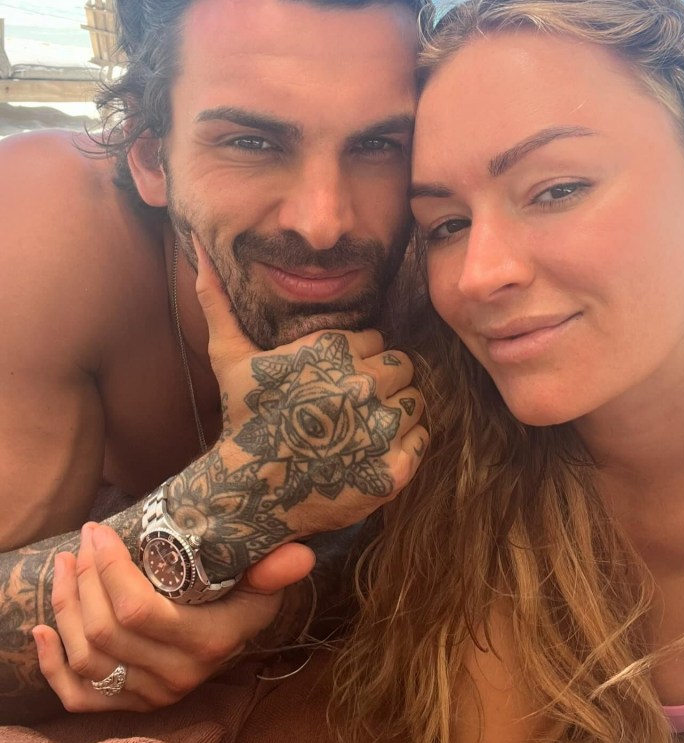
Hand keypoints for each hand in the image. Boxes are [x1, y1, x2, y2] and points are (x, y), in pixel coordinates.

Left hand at [33, 522, 314, 712]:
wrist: (235, 640)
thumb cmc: (245, 598)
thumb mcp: (263, 582)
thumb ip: (273, 569)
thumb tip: (299, 553)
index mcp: (207, 642)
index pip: (138, 610)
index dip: (108, 569)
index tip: (99, 531)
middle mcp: (177, 676)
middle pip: (104, 630)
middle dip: (83, 579)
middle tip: (82, 542)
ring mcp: (151, 695)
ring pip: (87, 658)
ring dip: (65, 607)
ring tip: (65, 566)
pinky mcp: (130, 705)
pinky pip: (78, 697)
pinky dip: (52, 664)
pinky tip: (42, 628)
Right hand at [164, 238, 428, 581]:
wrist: (247, 494)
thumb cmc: (242, 420)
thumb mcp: (228, 356)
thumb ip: (219, 300)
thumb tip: (202, 248)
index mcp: (332, 351)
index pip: (376, 340)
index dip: (357, 360)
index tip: (335, 380)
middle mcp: (361, 384)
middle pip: (401, 367)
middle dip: (381, 382)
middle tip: (352, 406)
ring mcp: (380, 429)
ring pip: (415, 401)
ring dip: (396, 412)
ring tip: (363, 429)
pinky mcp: (393, 468)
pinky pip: (422, 438)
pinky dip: (405, 445)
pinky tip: (373, 452)